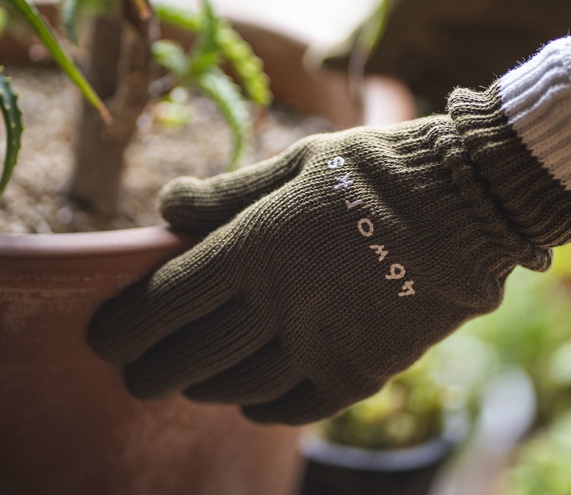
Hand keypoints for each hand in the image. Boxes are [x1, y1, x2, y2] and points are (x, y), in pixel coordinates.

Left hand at [88, 83, 570, 424]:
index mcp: (254, 248)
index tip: (101, 338)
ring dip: (199, 387)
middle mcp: (278, 306)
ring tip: (187, 380)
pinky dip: (259, 405)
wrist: (469, 204)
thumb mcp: (296, 163)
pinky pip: (293, 406)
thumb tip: (164, 208)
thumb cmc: (376, 169)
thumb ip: (225, 193)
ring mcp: (320, 346)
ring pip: (234, 386)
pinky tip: (250, 394)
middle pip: (187, 357)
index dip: (122, 328)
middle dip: (148, 370)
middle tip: (134, 371)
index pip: (163, 303)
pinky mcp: (360, 372)